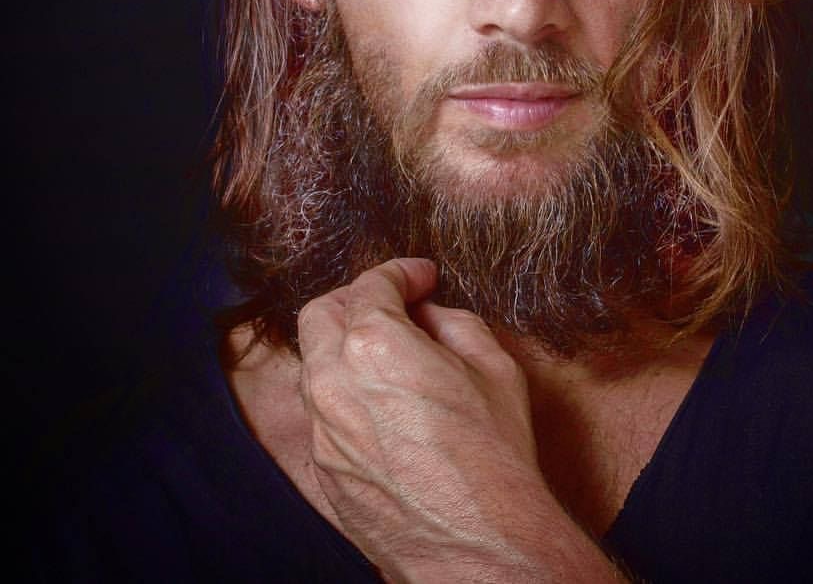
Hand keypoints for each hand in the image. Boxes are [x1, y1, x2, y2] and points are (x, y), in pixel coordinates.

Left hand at [297, 258, 621, 581]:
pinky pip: (323, 414)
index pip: (371, 284)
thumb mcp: (492, 364)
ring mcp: (322, 431)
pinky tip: (383, 404)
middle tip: (394, 303)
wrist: (479, 545)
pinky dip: (345, 393)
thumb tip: (428, 317)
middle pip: (321, 315)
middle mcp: (334, 384)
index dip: (401, 271)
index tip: (422, 277)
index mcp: (374, 346)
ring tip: (389, 354)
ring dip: (345, 347)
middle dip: (357, 298)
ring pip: (314, 365)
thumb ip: (451, 322)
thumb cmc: (493, 455)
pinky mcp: (324, 471)